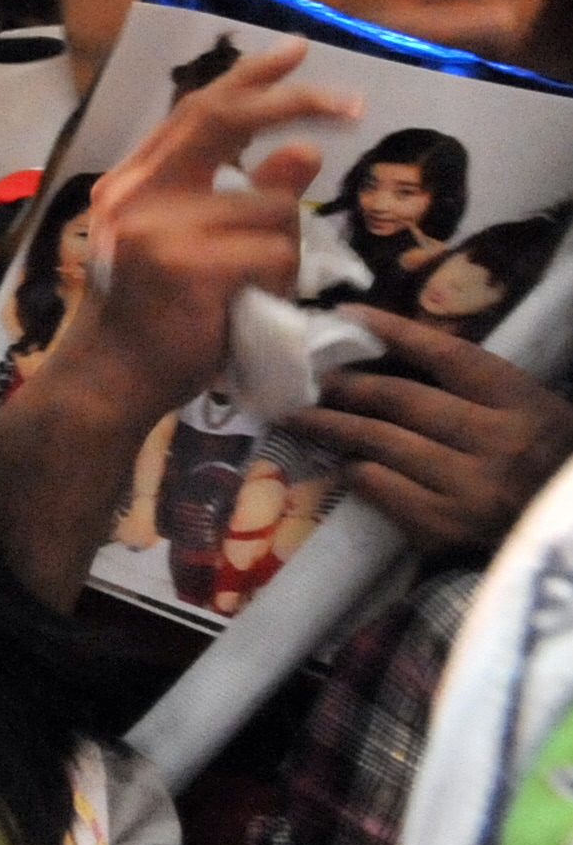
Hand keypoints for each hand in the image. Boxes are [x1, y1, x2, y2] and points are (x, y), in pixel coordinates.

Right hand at [58, 40, 356, 423]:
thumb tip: (303, 151)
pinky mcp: (190, 266)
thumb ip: (235, 195)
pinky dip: (280, 282)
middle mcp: (137, 191)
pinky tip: (250, 306)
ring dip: (287, 248)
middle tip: (353, 105)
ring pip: (274, 209)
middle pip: (224, 120)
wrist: (109, 378)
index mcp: (134, 181)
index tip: (297, 52)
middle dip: (294, 102)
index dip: (249, 78)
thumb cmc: (150, 314)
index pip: (195, 111)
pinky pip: (274, 255)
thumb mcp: (190, 244)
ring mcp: (160, 227)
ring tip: (257, 287)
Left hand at [291, 305, 572, 552]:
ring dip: (331, 426)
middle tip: (304, 375)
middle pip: (402, 400)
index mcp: (522, 403)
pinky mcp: (448, 527)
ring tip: (298, 415)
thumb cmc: (540, 461)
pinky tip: (338, 463)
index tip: (345, 314)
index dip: (393, 331)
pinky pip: (382, 488)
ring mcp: (472, 488)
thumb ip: (470, 385)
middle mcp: (499, 442)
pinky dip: (354, 472)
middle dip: (345, 384)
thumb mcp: (524, 411)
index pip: (447, 355)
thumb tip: (384, 350)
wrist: (562, 529)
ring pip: (382, 443)